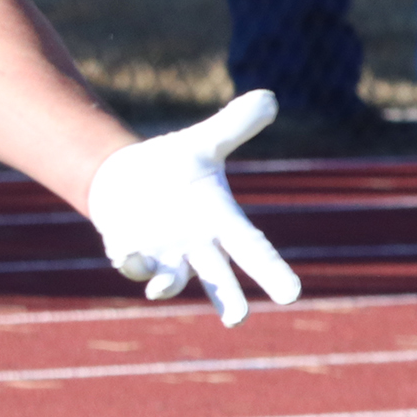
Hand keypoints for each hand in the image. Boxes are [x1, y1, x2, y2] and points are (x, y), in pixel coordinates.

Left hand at [86, 91, 299, 326]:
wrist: (126, 178)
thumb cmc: (172, 166)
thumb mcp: (202, 143)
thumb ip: (234, 126)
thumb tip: (269, 97)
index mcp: (221, 222)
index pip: (253, 249)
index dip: (271, 271)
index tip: (291, 294)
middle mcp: (197, 247)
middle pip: (219, 278)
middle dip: (228, 299)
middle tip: (236, 319)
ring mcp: (165, 255)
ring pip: (172, 280)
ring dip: (167, 285)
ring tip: (161, 291)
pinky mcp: (132, 252)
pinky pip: (132, 265)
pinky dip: (130, 264)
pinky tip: (125, 256)